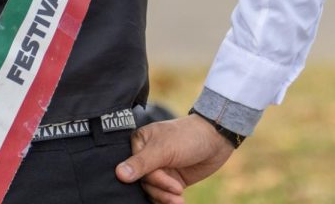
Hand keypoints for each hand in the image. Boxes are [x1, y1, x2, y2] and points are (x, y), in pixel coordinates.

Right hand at [115, 114, 234, 203]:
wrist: (216, 140)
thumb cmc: (187, 136)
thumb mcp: (164, 149)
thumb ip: (141, 163)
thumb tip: (118, 174)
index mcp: (139, 143)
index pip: (135, 168)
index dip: (152, 178)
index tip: (168, 181)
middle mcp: (146, 156)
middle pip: (144, 182)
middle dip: (160, 189)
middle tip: (177, 190)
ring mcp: (159, 169)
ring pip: (152, 190)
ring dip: (165, 197)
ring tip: (179, 200)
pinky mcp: (171, 179)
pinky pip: (163, 194)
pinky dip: (169, 200)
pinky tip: (178, 202)